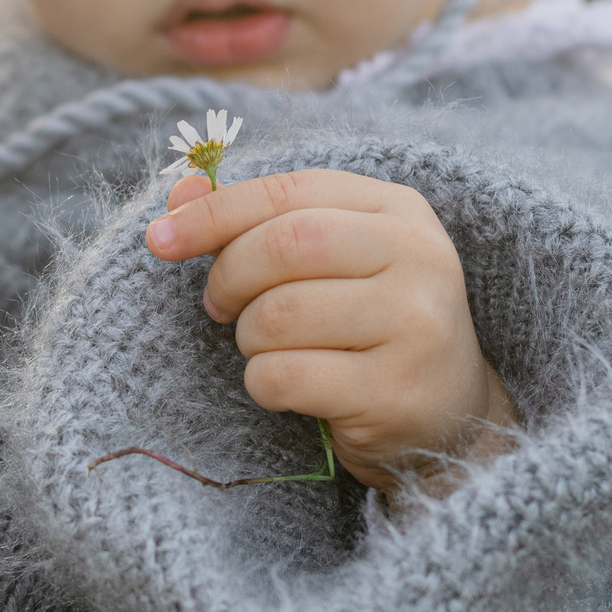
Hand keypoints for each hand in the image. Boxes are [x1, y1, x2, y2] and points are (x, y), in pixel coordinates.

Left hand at [149, 170, 518, 494]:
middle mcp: (419, 256)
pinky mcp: (395, 390)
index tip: (159, 240)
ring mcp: (414, 324)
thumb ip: (259, 222)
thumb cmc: (371, 328)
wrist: (451, 419)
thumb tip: (175, 194)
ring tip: (271, 349)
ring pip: (278, 315)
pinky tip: (288, 389)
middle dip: (229, 278)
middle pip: (284, 246)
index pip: (288, 192)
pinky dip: (263, 384)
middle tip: (220, 308)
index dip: (214, 212)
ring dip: (249, 338)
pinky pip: (285, 376)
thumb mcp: (331, 262)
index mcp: (399, 209)